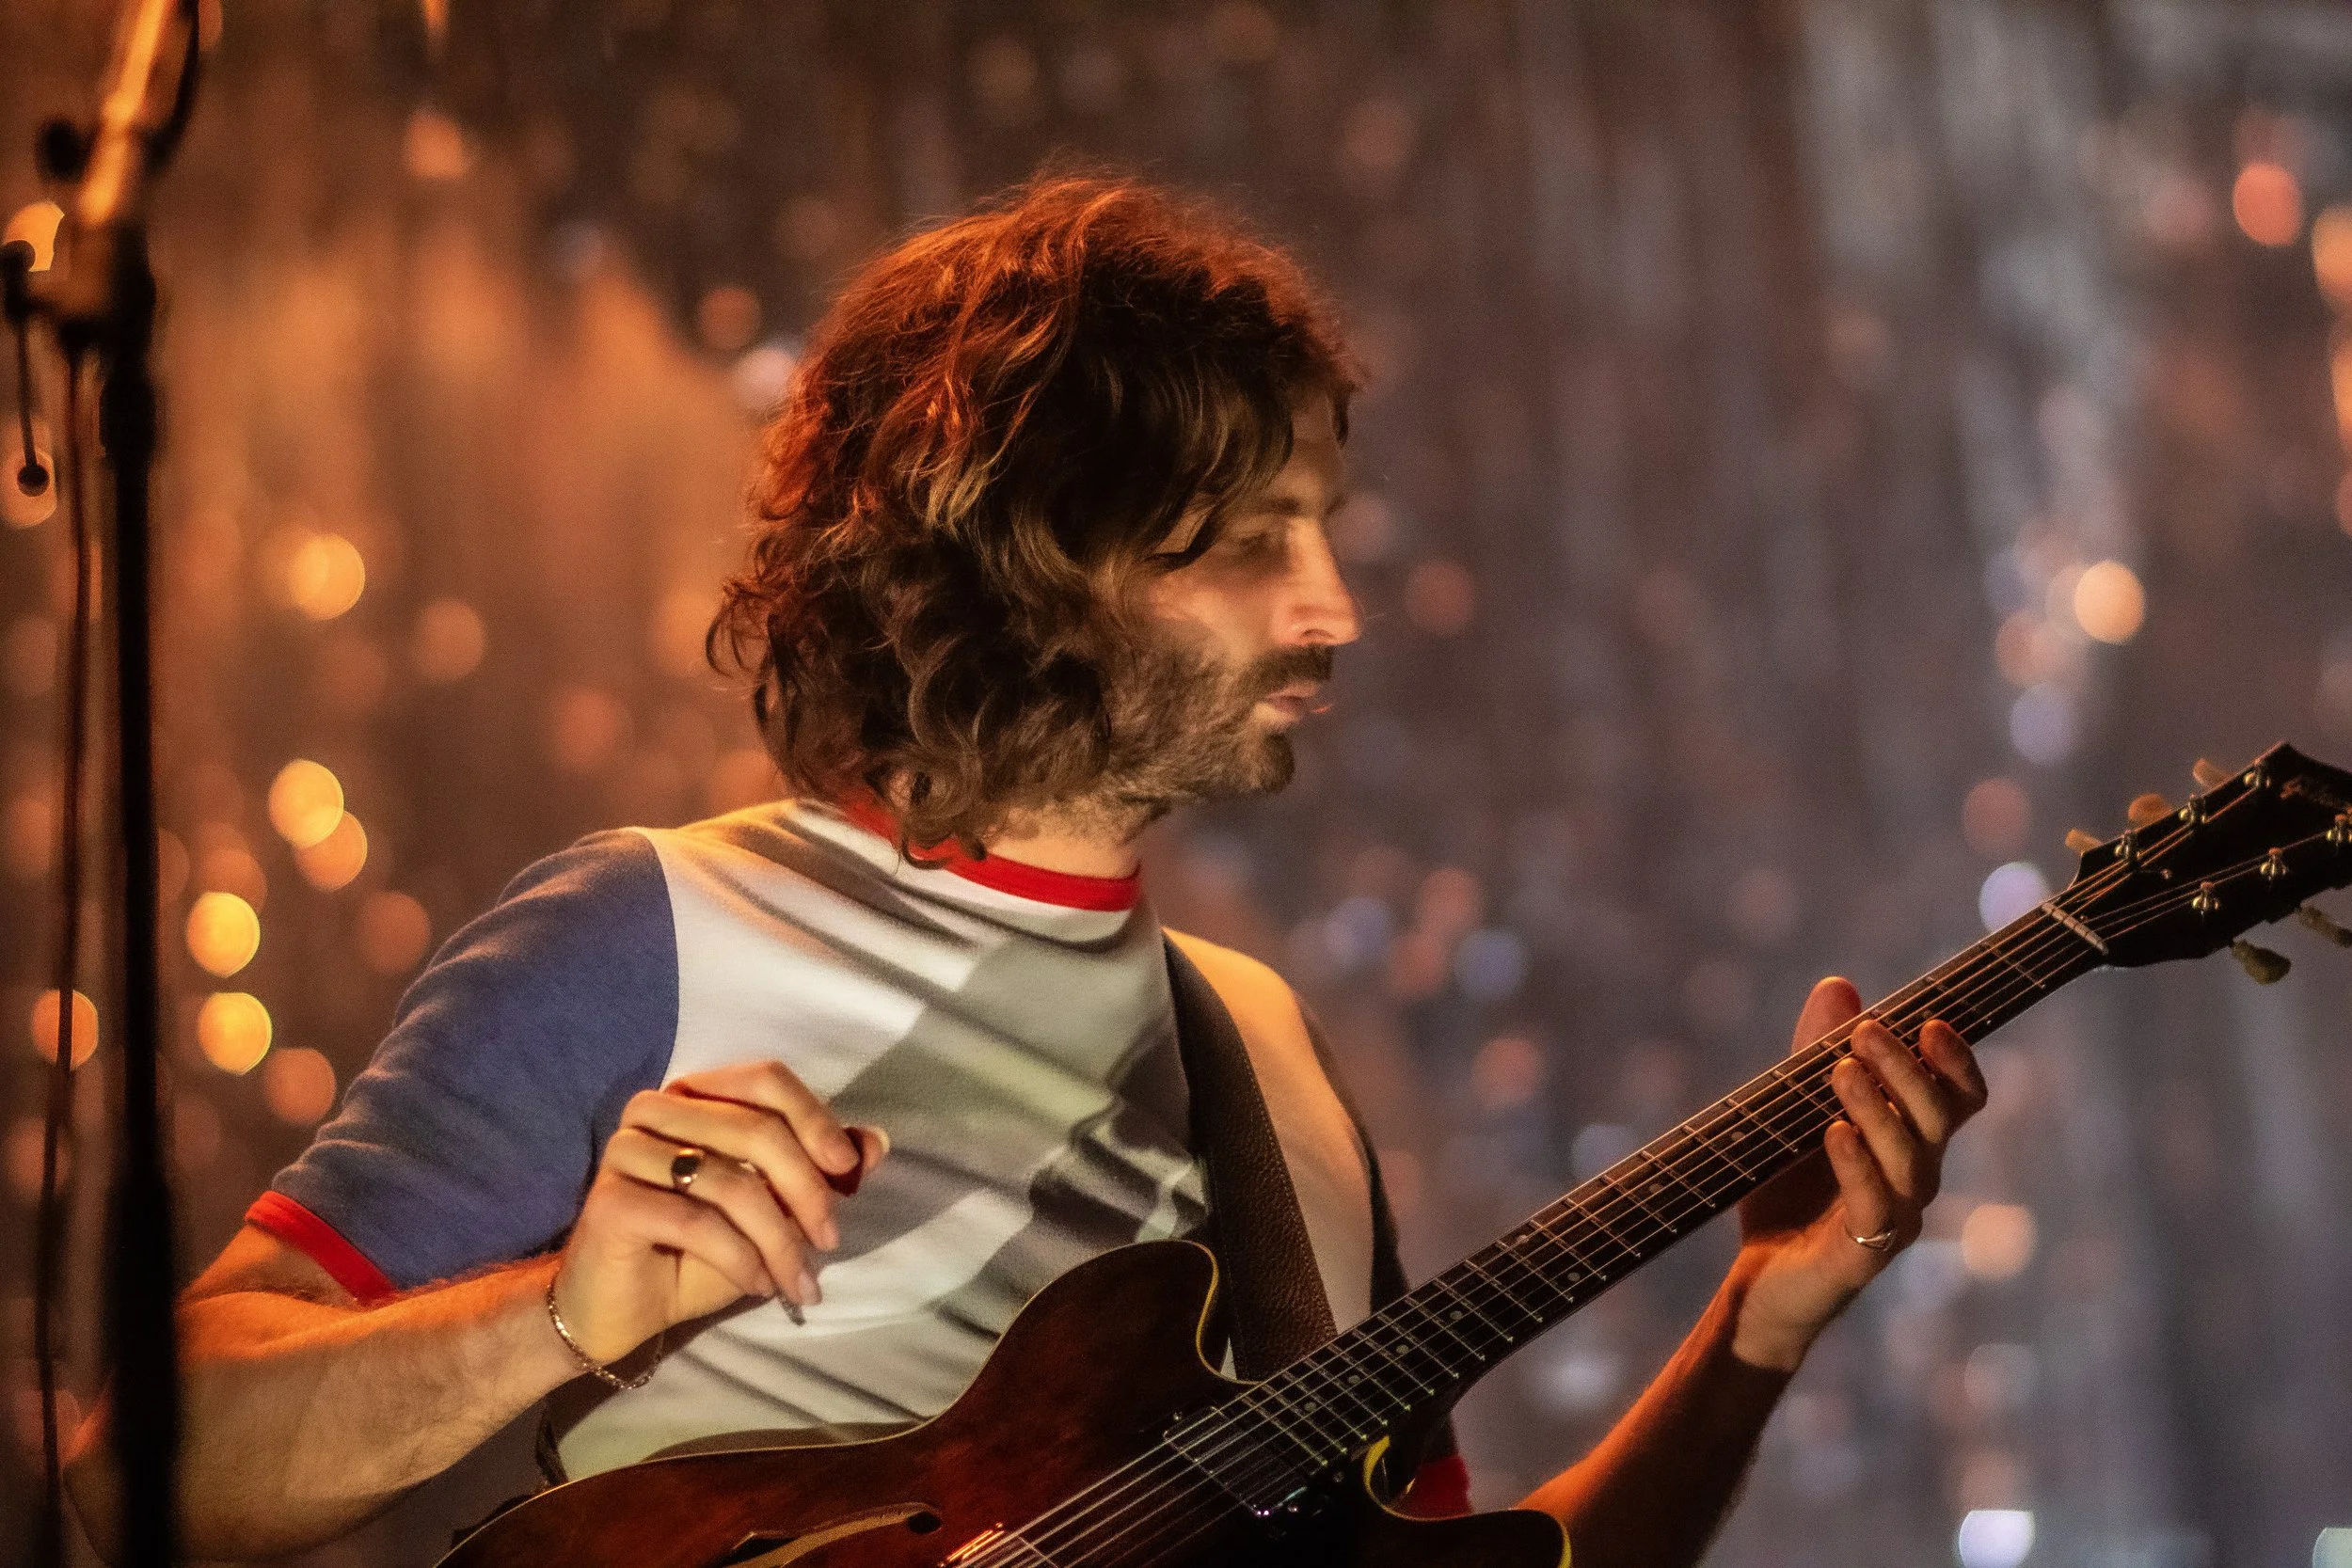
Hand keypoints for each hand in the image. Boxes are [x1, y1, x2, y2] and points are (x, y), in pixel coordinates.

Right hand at [551, 1061, 888, 1365]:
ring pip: (732, 1183)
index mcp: (695, 1097)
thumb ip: (818, 1172)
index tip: (848, 1171)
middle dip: (807, 1191)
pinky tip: (758, 1284)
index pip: (766, 1081)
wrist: (625, 1309)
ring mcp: (627, 1151)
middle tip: (829, 1241)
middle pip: (756, 1129)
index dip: (815, 1120)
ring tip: (798, 1281)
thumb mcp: (772, 1210)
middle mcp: (656, 1110)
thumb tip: (875, 1142)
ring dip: (780, 1240)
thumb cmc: (699, 1253)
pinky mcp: (612, 1201)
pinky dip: (741, 1257)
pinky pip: (698, 1222)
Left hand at [1727, 977, 1986, 1370]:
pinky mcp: (1861, 1257)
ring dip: (1879, 1111)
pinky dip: (1857, 1168)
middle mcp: (1916, 1181)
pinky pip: (1875, 1209)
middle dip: (1907, 1070)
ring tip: (1842, 1072)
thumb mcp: (1794, 1112)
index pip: (1959, 1100)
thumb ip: (1816, 1052)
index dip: (1957, 1062)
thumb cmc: (1789, 1194)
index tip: (1930, 1020)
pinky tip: (1834, 1134)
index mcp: (1911, 1145)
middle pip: (1938, 1120)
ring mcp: (1895, 1220)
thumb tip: (1838, 986)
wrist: (1762, 1284)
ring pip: (1912, 1162)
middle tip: (1865, 1030)